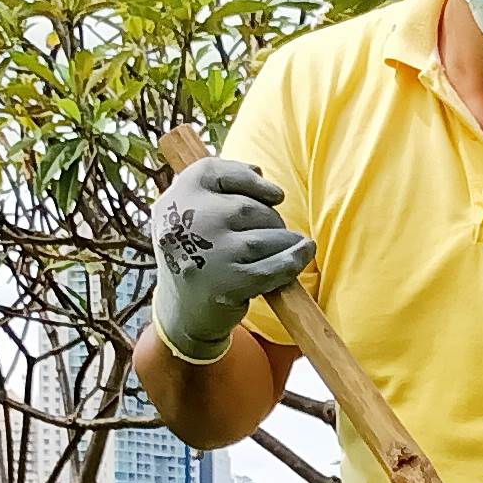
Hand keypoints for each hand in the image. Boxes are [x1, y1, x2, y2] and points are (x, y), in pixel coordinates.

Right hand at [148, 155, 312, 364]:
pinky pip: (274, 267)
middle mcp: (190, 220)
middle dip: (271, 219)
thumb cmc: (196, 252)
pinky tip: (303, 253)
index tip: (275, 195)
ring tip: (290, 245)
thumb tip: (260, 174)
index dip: (251, 180)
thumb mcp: (188, 213)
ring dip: (286, 241)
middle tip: (275, 232)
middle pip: (249, 207)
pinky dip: (293, 261)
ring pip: (266, 237)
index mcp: (180, 196)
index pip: (217, 171)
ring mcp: (209, 253)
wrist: (182, 311)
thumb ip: (218, 187)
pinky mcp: (227, 283)